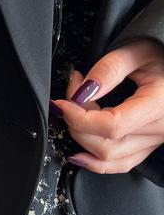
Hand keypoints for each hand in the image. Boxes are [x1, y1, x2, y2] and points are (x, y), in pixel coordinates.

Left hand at [49, 37, 163, 173]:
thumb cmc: (163, 55)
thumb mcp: (137, 50)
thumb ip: (109, 69)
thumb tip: (83, 92)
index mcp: (159, 105)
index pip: (111, 126)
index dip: (79, 117)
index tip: (61, 104)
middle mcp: (159, 128)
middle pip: (105, 144)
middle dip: (77, 122)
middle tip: (73, 94)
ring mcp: (154, 141)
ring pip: (108, 157)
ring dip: (82, 138)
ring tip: (80, 111)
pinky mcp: (147, 146)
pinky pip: (119, 164)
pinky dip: (95, 162)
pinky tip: (78, 155)